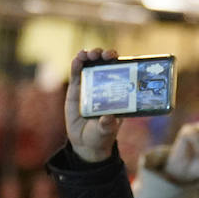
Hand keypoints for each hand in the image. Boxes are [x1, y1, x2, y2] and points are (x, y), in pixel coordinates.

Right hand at [65, 48, 121, 162]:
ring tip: (89, 54)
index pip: (122, 73)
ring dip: (90, 56)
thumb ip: (107, 125)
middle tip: (104, 54)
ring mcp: (90, 86)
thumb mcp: (106, 131)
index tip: (119, 58)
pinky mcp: (76, 90)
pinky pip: (76, 74)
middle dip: (106, 55)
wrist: (85, 143)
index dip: (120, 63)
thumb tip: (108, 118)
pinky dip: (76, 65)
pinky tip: (77, 59)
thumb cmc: (101, 136)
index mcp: (118, 94)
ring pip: (90, 65)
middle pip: (106, 65)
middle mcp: (105, 87)